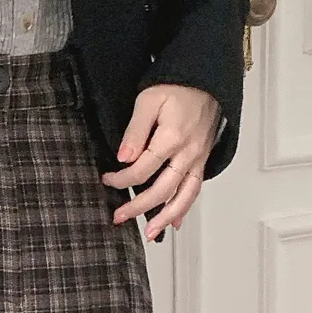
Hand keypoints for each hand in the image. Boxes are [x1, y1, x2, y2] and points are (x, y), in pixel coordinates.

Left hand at [99, 85, 220, 240]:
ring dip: (166, 217)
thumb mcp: (148, 101)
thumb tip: (123, 158)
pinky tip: (175, 222)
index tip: (107, 179)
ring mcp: (198, 159)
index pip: (142, 169)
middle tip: (119, 217)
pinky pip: (195, 189)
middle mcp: (188, 153)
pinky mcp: (202, 160)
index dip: (121, 179)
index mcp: (172, 138)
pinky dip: (185, 207)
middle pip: (163, 190)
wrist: (204, 79)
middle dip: (139, 207)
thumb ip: (135, 132)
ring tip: (150, 233)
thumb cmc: (176, 87)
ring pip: (184, 196)